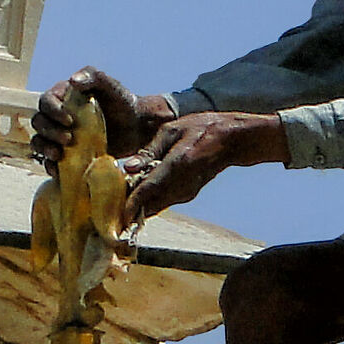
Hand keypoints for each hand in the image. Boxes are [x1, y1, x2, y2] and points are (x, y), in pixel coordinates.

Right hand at [32, 68, 173, 169]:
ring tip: (58, 155)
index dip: (52, 111)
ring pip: (39, 141)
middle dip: (49, 131)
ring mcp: (59, 136)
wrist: (135, 126)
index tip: (69, 120)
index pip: (46, 101)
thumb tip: (72, 80)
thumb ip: (93, 76)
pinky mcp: (65, 154)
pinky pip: (48, 161)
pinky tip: (58, 170)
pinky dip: (50, 166)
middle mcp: (57, 116)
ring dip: (45, 148)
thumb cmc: (121, 102)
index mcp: (63, 97)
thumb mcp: (110, 86)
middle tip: (68, 139)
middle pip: (39, 123)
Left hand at [124, 111, 287, 220]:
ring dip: (139, 204)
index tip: (118, 215)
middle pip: (151, 203)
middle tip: (110, 207)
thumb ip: (149, 151)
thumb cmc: (200, 128)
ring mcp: (188, 191)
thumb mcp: (172, 130)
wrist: (233, 141)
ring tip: (120, 199)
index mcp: (178, 164)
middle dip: (131, 207)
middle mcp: (184, 183)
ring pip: (157, 205)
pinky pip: (165, 201)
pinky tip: (139, 192)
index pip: (150, 189)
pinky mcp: (189, 194)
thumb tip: (128, 167)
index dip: (133, 203)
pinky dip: (151, 200)